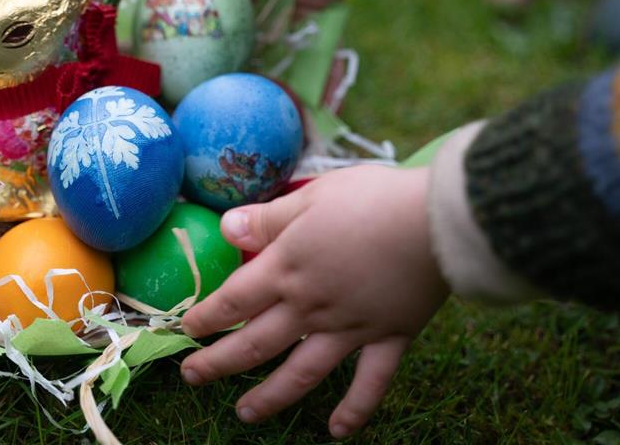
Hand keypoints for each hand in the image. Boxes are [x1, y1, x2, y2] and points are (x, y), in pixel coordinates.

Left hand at [179, 165, 448, 437]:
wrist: (435, 222)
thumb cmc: (371, 200)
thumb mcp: (310, 197)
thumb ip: (268, 218)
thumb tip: (226, 227)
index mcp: (287, 270)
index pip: (233, 300)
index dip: (205, 316)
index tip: (185, 329)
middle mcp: (311, 308)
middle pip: (255, 343)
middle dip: (218, 363)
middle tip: (192, 377)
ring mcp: (350, 329)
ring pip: (301, 373)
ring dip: (269, 397)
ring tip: (243, 414)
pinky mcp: (390, 338)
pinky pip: (370, 383)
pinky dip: (355, 410)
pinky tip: (338, 431)